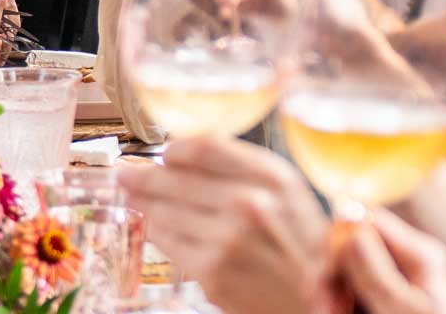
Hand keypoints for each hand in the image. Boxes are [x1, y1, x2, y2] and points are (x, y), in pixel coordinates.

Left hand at [118, 136, 329, 313]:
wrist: (320, 302)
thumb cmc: (304, 246)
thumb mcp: (289, 193)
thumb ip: (243, 168)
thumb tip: (182, 154)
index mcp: (272, 177)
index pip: (203, 147)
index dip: (174, 148)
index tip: (164, 152)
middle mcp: (249, 202)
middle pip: (173, 177)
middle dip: (143, 175)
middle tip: (126, 174)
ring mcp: (228, 239)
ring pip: (163, 209)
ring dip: (145, 203)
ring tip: (135, 197)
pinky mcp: (212, 271)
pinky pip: (167, 241)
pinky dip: (157, 232)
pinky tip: (157, 226)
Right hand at [316, 210, 445, 313]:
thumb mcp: (401, 311)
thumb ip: (376, 269)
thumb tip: (347, 221)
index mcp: (420, 254)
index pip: (367, 218)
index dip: (337, 240)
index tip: (324, 276)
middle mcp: (407, 259)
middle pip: (349, 244)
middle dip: (328, 275)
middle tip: (318, 309)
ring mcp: (395, 278)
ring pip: (344, 269)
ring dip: (328, 293)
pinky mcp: (384, 295)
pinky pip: (350, 288)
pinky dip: (337, 303)